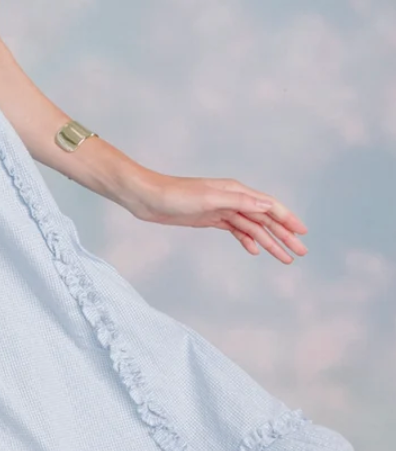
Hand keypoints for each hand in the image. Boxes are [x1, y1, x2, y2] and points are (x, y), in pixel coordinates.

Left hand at [122, 169, 307, 262]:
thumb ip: (240, 201)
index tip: (303, 233)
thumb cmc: (175, 195)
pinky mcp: (210, 219)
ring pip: (252, 228)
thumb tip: (268, 204)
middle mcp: (233, 199)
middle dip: (284, 236)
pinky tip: (256, 251)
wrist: (146, 198)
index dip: (287, 219)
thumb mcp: (209, 199)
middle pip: (265, 219)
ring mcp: (221, 210)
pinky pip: (236, 231)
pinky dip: (247, 240)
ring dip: (269, 242)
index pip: (269, 206)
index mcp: (236, 191)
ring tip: (285, 258)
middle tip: (300, 253)